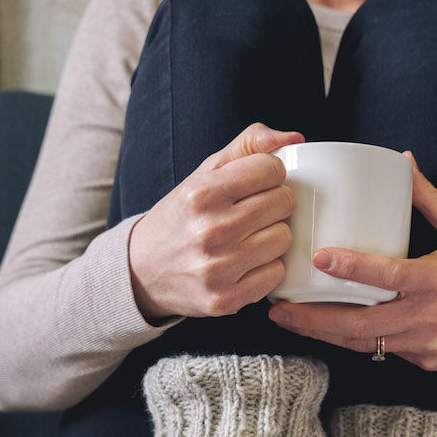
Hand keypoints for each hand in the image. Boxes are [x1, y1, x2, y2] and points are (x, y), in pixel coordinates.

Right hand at [128, 123, 303, 321]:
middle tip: (257, 212)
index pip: (271, 169)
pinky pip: (276, 275)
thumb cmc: (182, 218)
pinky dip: (268, 268)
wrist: (142, 271)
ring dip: (274, 236)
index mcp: (203, 193)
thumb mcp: (203, 174)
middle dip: (276, 203)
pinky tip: (248, 263)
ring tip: (251, 238)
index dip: (270, 174)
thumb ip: (247, 147)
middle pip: (283, 203)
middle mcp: (210, 230)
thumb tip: (294, 137)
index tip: (258, 184)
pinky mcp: (226, 299)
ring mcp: (218, 269)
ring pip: (284, 239)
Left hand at [268, 154, 436, 370]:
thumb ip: (429, 200)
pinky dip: (356, 341)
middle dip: (313, 320)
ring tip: (290, 321)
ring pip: (365, 343)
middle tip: (277, 309)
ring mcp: (424, 345)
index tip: (320, 257)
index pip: (387, 275)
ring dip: (325, 334)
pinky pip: (383, 351)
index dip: (351, 267)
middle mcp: (427, 317)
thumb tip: (401, 162)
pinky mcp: (425, 362)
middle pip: (359, 325)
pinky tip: (328, 330)